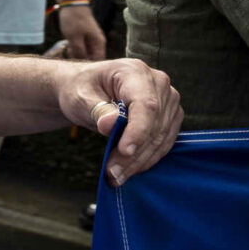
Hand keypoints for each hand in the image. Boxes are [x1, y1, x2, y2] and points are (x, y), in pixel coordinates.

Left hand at [56, 56, 179, 183]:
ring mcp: (168, 101)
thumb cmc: (81, 90)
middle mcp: (159, 84)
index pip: (146, 105)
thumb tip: (111, 125)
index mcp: (135, 72)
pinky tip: (128, 171)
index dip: (138, 131)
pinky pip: (163, 142)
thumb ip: (96, 109)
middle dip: (134, 153)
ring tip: (116, 177)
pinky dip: (146, 159)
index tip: (124, 152)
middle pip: (155, 124)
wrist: (86, 90)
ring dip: (140, 161)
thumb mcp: (79, 97)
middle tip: (112, 174)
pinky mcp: (169, 117)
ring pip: (161, 137)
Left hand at [58, 3, 106, 61]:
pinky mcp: (85, 37)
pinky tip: (67, 44)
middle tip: (69, 53)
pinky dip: (74, 48)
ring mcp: (91, 40)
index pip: (98, 62)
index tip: (75, 64)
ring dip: (75, 53)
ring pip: (84, 53)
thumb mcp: (74, 37)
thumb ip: (79, 52)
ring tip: (68, 47)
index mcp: (99, 44)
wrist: (72, 4)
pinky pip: (81, 47)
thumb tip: (82, 64)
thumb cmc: (74, 20)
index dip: (87, 65)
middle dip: (79, 59)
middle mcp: (97, 43)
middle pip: (91, 58)